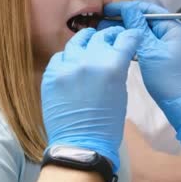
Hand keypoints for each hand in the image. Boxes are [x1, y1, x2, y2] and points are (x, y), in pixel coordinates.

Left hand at [41, 27, 141, 171]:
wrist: (81, 145)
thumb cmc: (107, 124)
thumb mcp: (121, 92)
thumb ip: (117, 69)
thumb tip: (115, 55)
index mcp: (112, 66)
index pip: (124, 39)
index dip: (129, 36)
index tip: (129, 37)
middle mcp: (89, 61)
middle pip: (101, 36)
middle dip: (109, 37)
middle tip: (112, 39)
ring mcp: (67, 66)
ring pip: (78, 41)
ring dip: (87, 41)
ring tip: (90, 43)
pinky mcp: (51, 75)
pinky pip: (60, 57)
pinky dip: (68, 58)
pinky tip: (72, 63)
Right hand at [99, 1, 180, 144]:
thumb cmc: (169, 80)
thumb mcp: (150, 51)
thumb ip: (137, 28)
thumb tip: (127, 9)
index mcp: (174, 27)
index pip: (146, 9)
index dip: (124, 8)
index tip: (106, 10)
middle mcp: (173, 33)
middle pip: (145, 20)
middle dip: (123, 20)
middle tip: (102, 23)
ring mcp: (170, 46)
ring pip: (144, 33)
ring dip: (127, 32)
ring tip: (107, 33)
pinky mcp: (165, 57)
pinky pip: (147, 45)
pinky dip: (134, 44)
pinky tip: (120, 46)